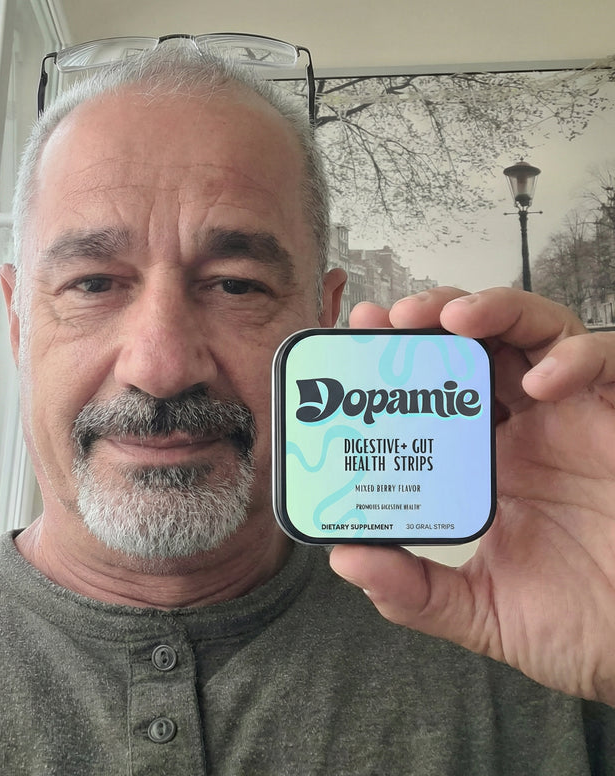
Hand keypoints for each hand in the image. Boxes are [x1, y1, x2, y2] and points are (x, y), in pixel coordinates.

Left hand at [330, 286, 614, 704]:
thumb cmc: (582, 624)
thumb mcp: (485, 611)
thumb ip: (416, 592)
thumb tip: (344, 558)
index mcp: (485, 460)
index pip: (435, 391)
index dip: (399, 362)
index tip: (354, 344)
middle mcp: (527, 427)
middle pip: (477, 344)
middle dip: (432, 318)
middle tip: (389, 318)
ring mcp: (577, 417)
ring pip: (535, 329)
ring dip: (493, 309)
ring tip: (452, 320)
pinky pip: (609, 362)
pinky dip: (578, 357)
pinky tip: (543, 382)